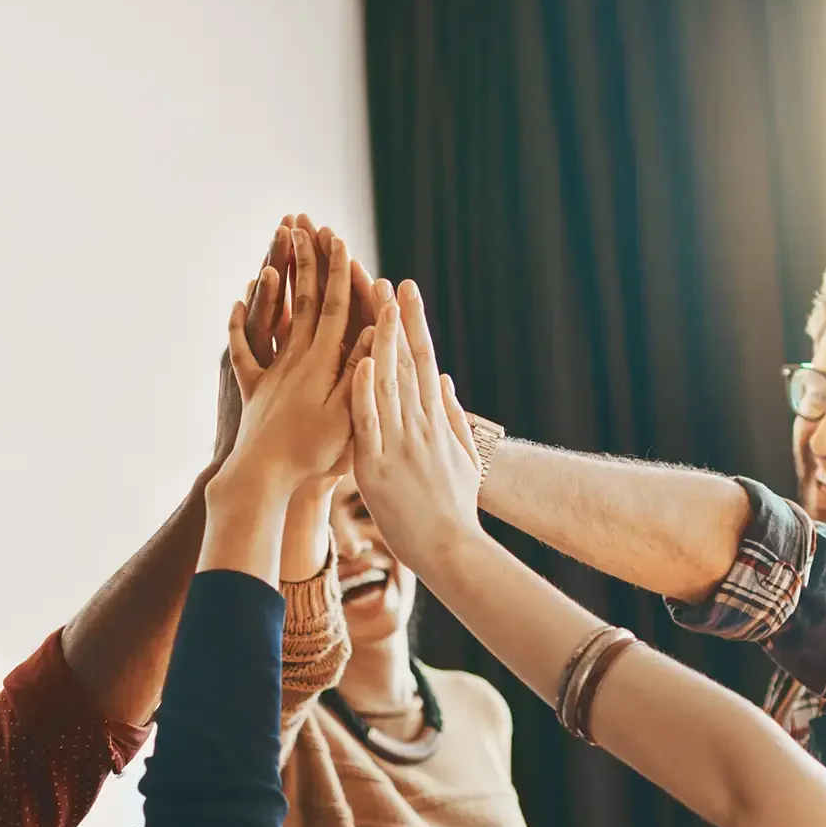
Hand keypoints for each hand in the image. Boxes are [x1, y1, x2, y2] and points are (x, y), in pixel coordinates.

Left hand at [215, 225, 363, 498]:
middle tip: (305, 224)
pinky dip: (241, 323)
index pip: (335, 307)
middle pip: (303, 300)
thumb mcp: (348, 414)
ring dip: (278, 277)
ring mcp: (271, 371)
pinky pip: (244, 349)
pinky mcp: (252, 389)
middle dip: (307, 260)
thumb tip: (377, 332)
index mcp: (322, 363)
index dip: (338, 271)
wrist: (262, 478)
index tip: (339, 238)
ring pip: (275, 314)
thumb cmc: (311, 453)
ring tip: (277, 245)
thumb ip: (361, 371)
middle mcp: (294, 359)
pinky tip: (239, 301)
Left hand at [349, 279, 483, 568]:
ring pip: (387, 382)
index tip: (407, 290)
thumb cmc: (455, 509)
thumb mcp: (463, 459)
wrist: (451, 549)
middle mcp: (418, 425)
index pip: (424, 360)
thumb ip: (453, 416)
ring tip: (372, 300)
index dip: (415, 323)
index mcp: (434, 421)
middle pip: (404, 361)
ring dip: (379, 338)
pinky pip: (368, 423)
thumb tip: (445, 379)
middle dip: (394, 317)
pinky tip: (361, 359)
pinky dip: (365, 391)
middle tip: (384, 276)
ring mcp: (399, 443)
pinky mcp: (377, 466)